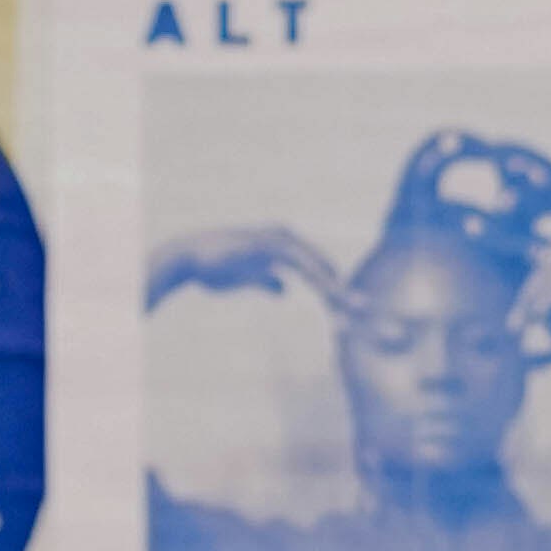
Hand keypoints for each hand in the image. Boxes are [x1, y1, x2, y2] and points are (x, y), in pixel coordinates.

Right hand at [146, 221, 344, 309]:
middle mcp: (282, 238)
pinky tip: (330, 292)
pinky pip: (300, 262)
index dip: (332, 289)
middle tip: (364, 311)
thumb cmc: (212, 267)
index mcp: (279, 246)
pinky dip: (317, 277)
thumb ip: (266, 280)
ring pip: (315, 264)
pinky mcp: (268, 243)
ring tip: (353, 305)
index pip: (314, 268)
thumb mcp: (245, 276)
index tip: (350, 311)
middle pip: (321, 265)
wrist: (186, 258)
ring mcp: (276, 239)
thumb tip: (284, 289)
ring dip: (335, 285)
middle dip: (342, 289)